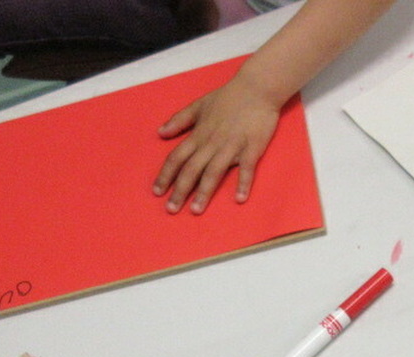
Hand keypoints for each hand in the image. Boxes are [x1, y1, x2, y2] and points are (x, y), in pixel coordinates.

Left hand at [153, 74, 281, 214]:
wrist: (256, 89)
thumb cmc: (228, 97)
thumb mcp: (199, 105)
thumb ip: (180, 120)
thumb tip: (161, 133)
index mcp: (199, 134)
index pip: (177, 157)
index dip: (166, 175)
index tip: (157, 192)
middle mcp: (211, 143)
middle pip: (191, 169)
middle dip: (180, 190)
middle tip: (171, 209)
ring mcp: (231, 146)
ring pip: (214, 172)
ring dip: (204, 192)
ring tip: (196, 210)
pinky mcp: (251, 148)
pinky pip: (246, 168)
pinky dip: (242, 183)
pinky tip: (239, 198)